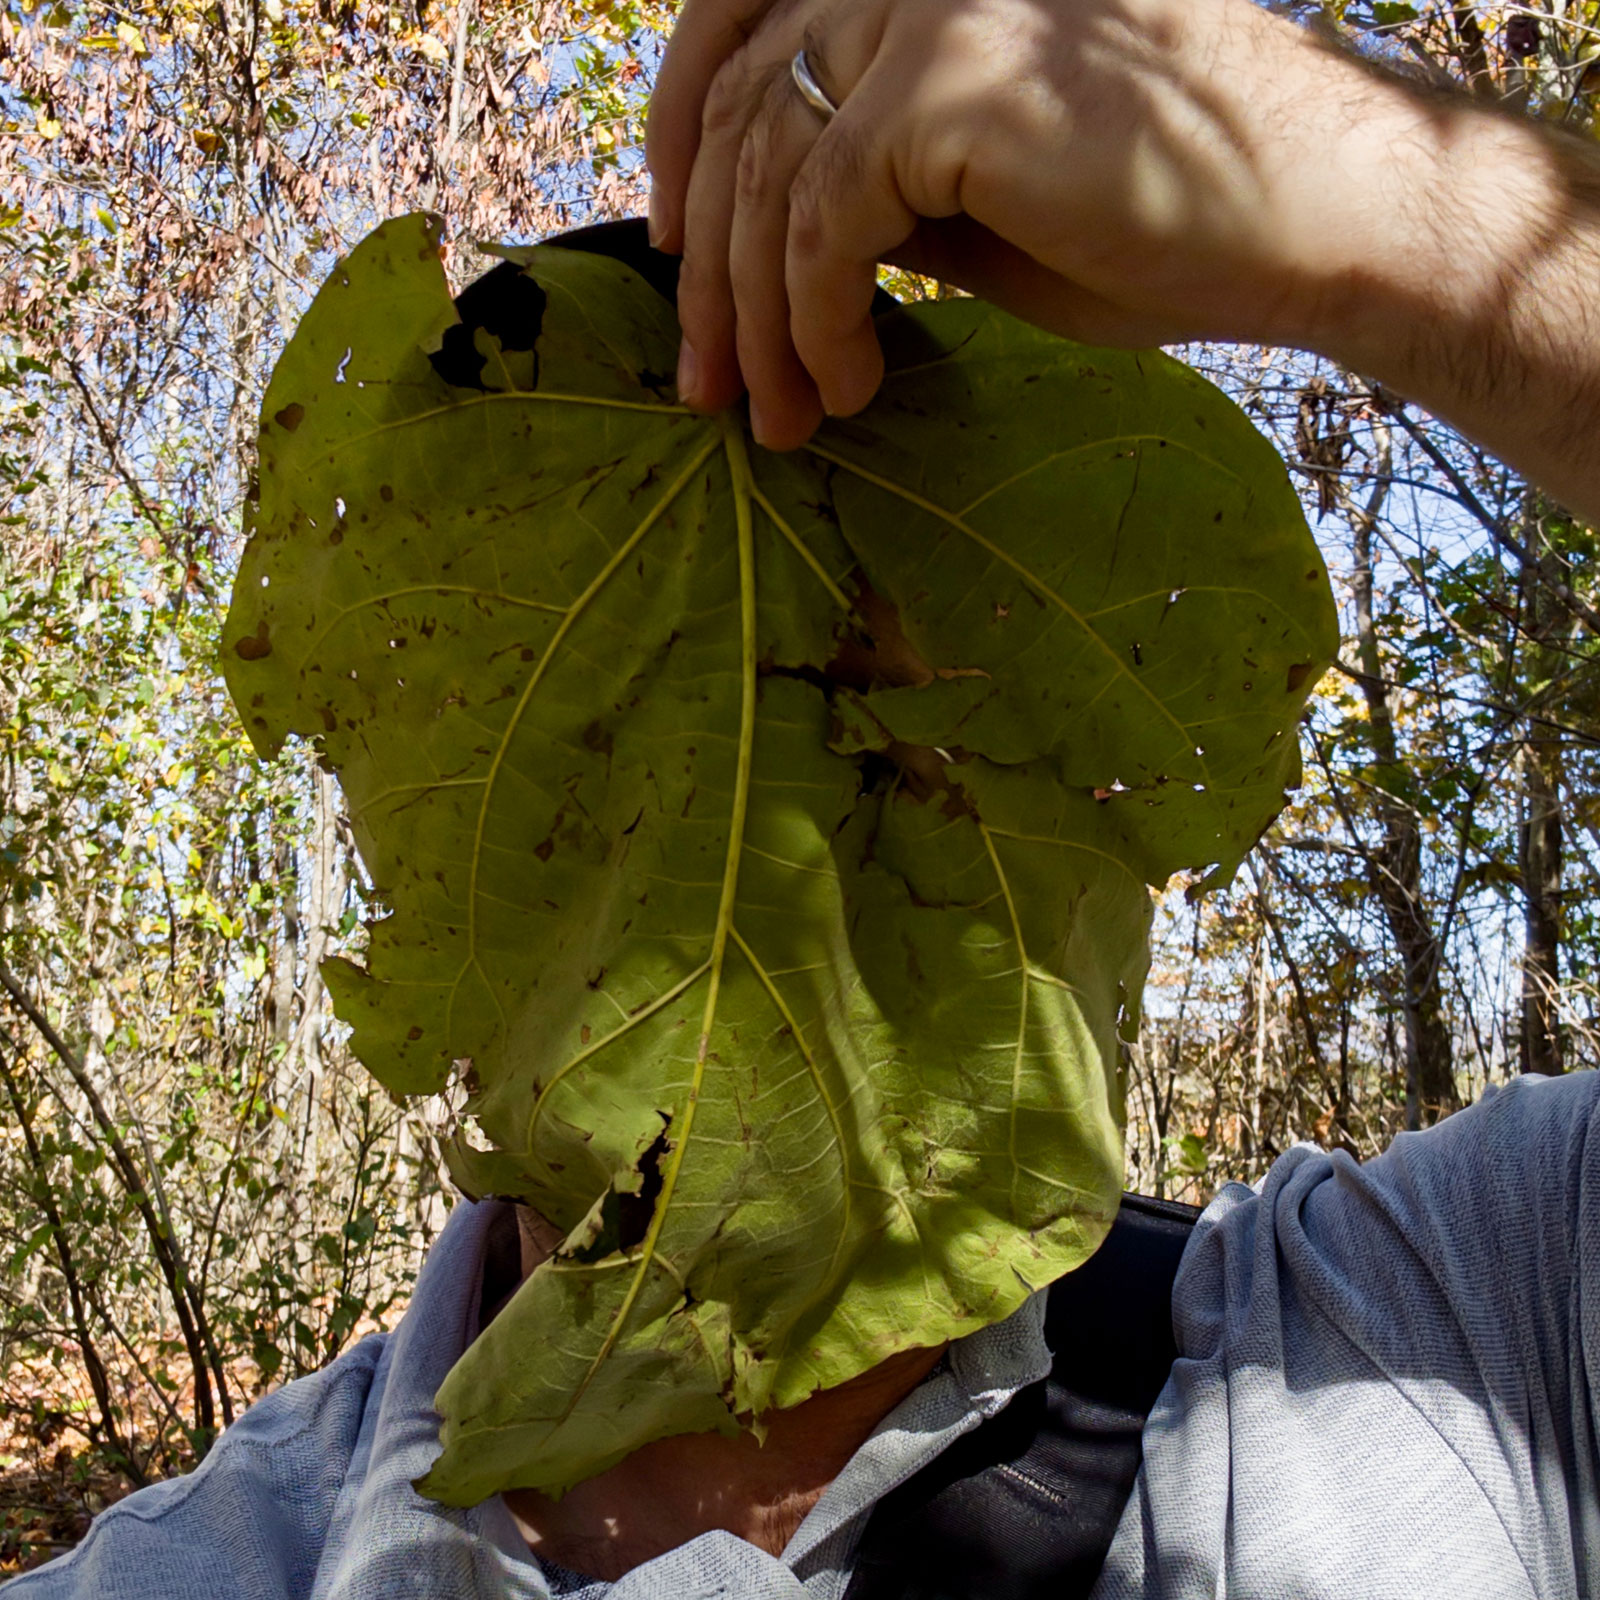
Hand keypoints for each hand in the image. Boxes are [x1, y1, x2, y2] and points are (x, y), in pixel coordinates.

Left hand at [645, 0, 1410, 447]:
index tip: (669, 251)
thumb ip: (869, 188)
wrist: (1306, 217)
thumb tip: (767, 250)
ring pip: (767, 179)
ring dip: (759, 324)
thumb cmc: (1157, 221)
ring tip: (782, 420)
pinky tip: (849, 383)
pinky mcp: (955, 78)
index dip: (675, 139)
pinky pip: (824, 221)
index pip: (734, 27)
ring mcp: (929, 3)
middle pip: (736, 116)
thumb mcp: (972, 200)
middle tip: (706, 392)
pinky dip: (816, 320)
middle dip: (706, 275)